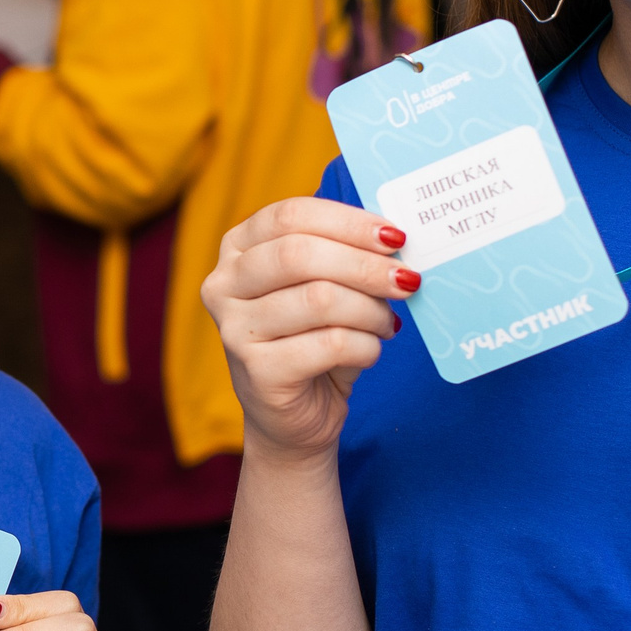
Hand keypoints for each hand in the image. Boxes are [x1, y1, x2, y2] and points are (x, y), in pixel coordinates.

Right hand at [201, 196, 412, 464]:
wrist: (292, 415)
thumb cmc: (311, 338)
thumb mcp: (320, 286)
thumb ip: (342, 255)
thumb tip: (394, 236)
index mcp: (237, 248)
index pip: (289, 215)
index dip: (347, 221)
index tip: (393, 235)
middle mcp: (223, 284)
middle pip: (299, 254)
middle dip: (364, 265)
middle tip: (407, 278)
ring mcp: (234, 329)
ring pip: (319, 299)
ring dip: (370, 310)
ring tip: (388, 323)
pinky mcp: (258, 371)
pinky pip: (331, 344)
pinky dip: (366, 346)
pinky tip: (370, 350)